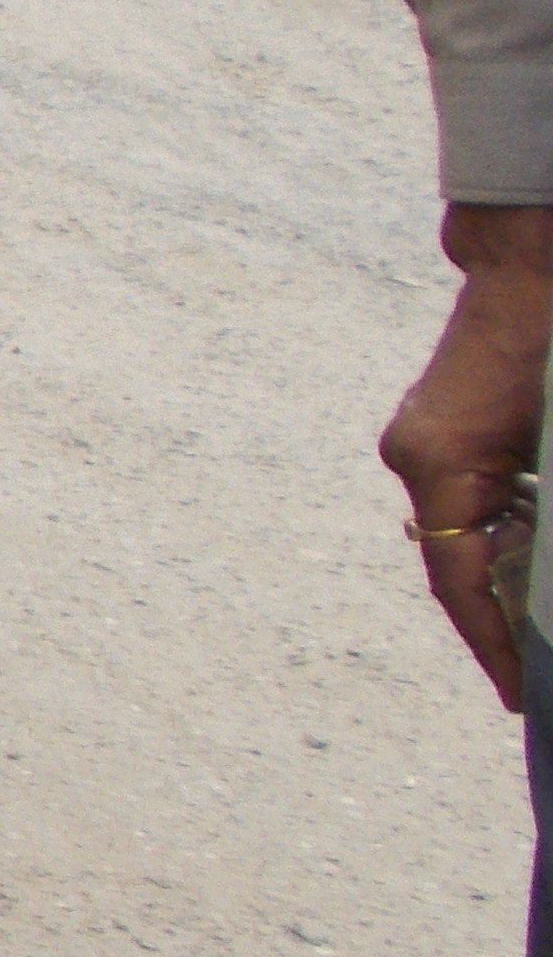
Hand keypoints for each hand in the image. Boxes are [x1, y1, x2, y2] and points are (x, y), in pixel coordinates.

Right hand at [383, 203, 552, 707]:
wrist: (533, 262)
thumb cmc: (551, 344)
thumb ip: (537, 520)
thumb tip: (538, 579)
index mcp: (441, 464)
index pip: (461, 582)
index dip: (496, 644)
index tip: (520, 693)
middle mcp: (417, 458)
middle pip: (457, 563)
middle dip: (501, 619)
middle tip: (535, 670)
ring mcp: (422, 441)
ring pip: (463, 533)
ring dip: (506, 574)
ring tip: (539, 621)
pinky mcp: (441, 428)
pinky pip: (468, 501)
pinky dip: (505, 534)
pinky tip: (535, 554)